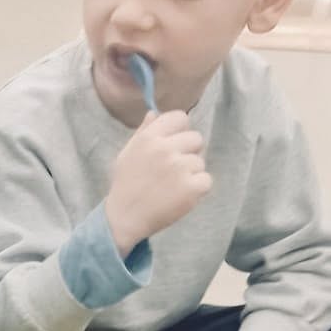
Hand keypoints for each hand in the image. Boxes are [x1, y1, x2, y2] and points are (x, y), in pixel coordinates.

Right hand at [103, 109, 211, 253]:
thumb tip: (154, 112)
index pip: (180, 118)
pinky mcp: (192, 187)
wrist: (124, 218)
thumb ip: (143, 132)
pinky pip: (206, 180)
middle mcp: (165, 149)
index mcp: (149, 138)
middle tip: (171, 171)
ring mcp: (180, 168)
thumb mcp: (128, 154)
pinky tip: (179, 196)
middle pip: (196, 139)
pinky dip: (197, 189)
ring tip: (171, 186)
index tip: (173, 144)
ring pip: (200, 162)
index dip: (180, 130)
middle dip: (188, 152)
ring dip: (190, 173)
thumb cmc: (126, 185)